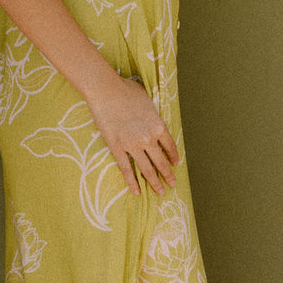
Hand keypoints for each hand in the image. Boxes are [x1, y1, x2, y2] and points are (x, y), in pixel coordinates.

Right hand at [85, 76, 178, 196]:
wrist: (106, 91)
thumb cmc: (126, 90)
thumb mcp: (148, 99)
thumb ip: (152, 111)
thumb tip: (152, 114)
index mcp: (158, 126)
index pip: (170, 146)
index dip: (174, 157)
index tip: (175, 164)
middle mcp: (149, 139)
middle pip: (161, 162)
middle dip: (168, 175)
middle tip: (173, 184)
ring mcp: (133, 146)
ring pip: (147, 169)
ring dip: (155, 182)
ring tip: (161, 192)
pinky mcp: (117, 148)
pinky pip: (127, 169)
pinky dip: (132, 182)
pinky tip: (136, 192)